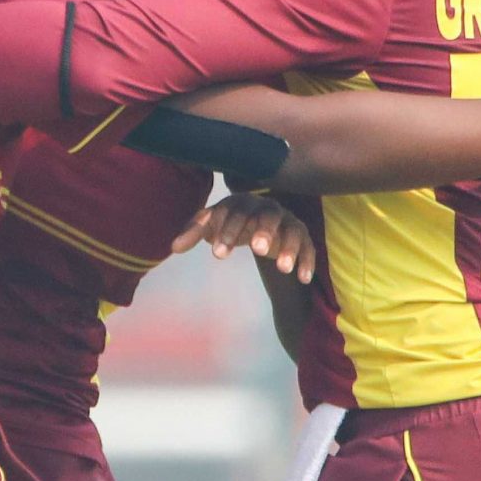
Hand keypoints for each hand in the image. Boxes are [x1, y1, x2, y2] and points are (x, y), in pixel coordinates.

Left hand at [172, 193, 315, 282]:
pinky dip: (306, 260)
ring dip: (287, 246)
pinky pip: (308, 246)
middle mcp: (267, 208)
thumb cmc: (233, 226)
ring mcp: (287, 220)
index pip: (234, 212)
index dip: (227, 230)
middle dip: (261, 231)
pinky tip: (302, 278)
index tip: (218, 255)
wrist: (260, 228)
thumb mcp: (215, 228)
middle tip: (255, 249)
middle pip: (266, 215)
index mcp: (242, 202)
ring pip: (291, 229)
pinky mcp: (303, 235)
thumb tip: (173, 247)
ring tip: (282, 267)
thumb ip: (195, 233)